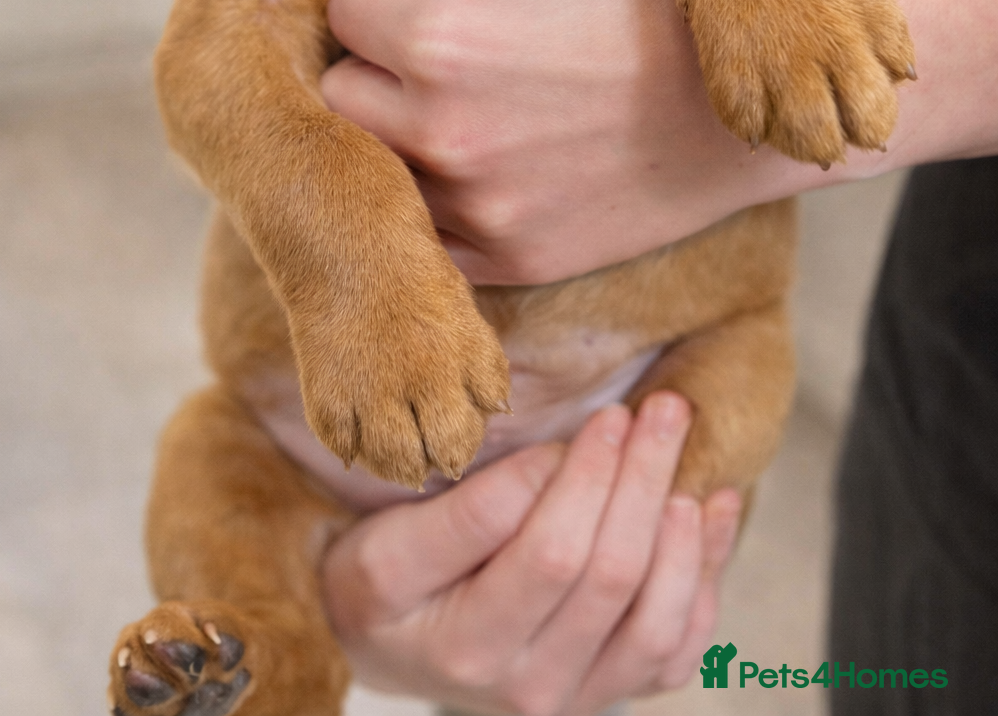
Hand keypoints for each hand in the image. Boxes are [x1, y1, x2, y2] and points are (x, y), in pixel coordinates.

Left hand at [322, 0, 802, 283]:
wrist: (763, 86)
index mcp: (443, 41)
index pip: (345, 9)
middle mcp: (448, 139)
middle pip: (344, 94)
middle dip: (380, 61)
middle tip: (452, 38)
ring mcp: (480, 212)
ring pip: (377, 165)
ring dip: (401, 130)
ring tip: (470, 93)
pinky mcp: (511, 260)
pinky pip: (424, 233)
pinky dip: (439, 195)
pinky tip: (494, 152)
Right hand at [322, 393, 740, 714]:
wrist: (390, 651)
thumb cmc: (382, 584)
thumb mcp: (387, 546)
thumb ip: (469, 511)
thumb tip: (558, 462)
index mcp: (462, 646)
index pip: (544, 555)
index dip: (585, 478)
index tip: (605, 415)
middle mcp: (525, 688)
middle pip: (607, 575)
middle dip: (641, 479)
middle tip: (660, 408)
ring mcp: (576, 698)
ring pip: (653, 615)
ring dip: (681, 523)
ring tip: (680, 448)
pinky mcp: (611, 692)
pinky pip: (678, 647)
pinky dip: (706, 575)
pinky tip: (712, 506)